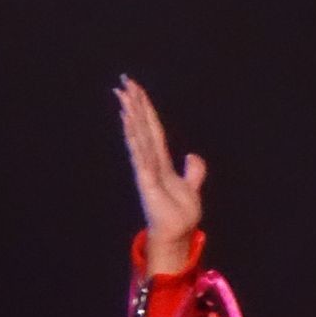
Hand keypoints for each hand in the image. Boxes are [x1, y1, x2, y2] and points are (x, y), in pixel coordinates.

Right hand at [114, 76, 205, 271]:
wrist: (177, 234)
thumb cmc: (180, 215)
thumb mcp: (192, 187)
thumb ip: (194, 171)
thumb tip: (192, 155)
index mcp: (161, 161)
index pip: (153, 129)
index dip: (146, 109)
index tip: (136, 90)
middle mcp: (150, 162)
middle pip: (142, 127)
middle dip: (134, 104)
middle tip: (124, 82)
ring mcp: (146, 170)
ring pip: (138, 136)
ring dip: (131, 115)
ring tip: (122, 96)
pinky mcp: (146, 180)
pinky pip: (139, 154)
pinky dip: (134, 138)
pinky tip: (128, 122)